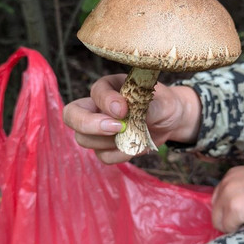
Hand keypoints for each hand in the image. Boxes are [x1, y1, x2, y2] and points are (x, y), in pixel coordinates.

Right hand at [63, 74, 201, 163]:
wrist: (171, 120)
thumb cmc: (163, 104)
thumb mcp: (161, 102)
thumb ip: (146, 107)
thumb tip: (129, 114)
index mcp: (109, 87)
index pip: (96, 91)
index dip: (106, 102)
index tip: (124, 110)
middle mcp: (97, 106)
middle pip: (72, 116)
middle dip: (90, 125)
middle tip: (117, 128)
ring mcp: (98, 128)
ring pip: (84, 139)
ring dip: (109, 143)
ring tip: (135, 138)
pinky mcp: (106, 147)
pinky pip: (103, 156)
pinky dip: (121, 155)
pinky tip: (139, 147)